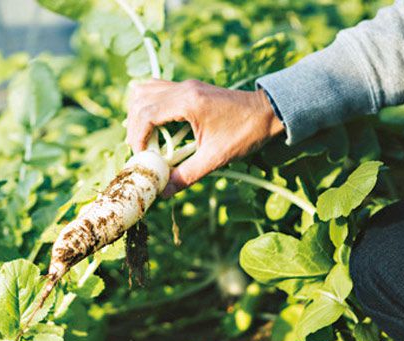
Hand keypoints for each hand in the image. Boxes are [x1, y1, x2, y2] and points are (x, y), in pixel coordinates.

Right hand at [126, 79, 284, 196]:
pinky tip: (154, 123)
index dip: (138, 137)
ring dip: (138, 113)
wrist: (269, 111)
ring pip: (145, 91)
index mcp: (188, 102)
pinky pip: (157, 88)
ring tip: (146, 137)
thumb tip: (163, 192)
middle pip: (140, 101)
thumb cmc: (245, 133)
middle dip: (134, 127)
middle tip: (142, 150)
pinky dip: (148, 104)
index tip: (142, 155)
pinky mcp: (189, 87)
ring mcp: (185, 85)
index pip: (146, 114)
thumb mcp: (215, 158)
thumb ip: (187, 175)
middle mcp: (183, 89)